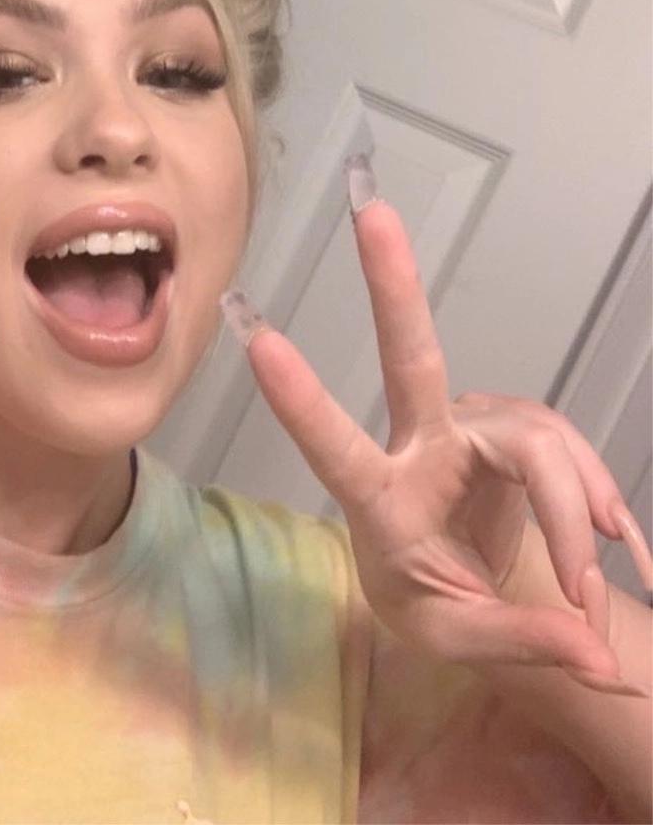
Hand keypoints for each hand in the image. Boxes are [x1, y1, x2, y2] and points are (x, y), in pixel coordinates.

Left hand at [222, 167, 652, 693]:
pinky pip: (567, 452)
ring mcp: (470, 429)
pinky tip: (618, 549)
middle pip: (411, 358)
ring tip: (591, 589)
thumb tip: (599, 660)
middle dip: (391, 283)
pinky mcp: (516, 429)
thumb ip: (522, 642)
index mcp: (378, 502)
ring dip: (573, 512)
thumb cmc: (438, 603)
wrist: (473, 587)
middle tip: (371, 210)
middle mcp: (418, 446)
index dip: (301, 401)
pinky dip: (596, 503)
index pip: (335, 449)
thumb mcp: (461, 638)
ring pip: (534, 442)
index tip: (256, 339)